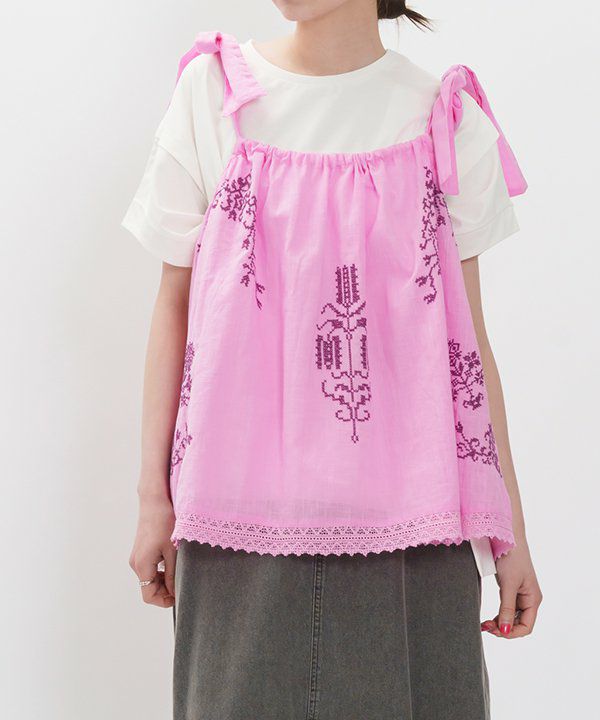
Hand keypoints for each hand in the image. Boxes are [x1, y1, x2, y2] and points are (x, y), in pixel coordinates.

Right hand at [128, 493, 176, 607]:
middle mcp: (136, 563)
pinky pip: (149, 569)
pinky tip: (172, 562)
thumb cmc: (164, 522)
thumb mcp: (172, 550)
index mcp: (142, 565)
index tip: (180, 595)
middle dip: (165, 591)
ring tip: (179, 571)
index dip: (164, 601)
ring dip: (163, 581)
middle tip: (183, 583)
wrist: (154, 501)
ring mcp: (137, 557)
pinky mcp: (140, 551)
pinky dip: (160, 572)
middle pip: (148, 588)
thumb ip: (172, 573)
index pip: (148, 596)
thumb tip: (175, 592)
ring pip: (149, 579)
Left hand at [481, 538, 541, 638]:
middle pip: (518, 623)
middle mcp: (529, 599)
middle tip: (485, 627)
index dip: (512, 632)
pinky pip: (506, 608)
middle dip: (503, 628)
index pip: (526, 626)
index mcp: (533, 599)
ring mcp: (519, 594)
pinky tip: (488, 618)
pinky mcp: (510, 589)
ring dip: (499, 622)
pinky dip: (498, 614)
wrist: (506, 537)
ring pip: (511, 617)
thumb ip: (506, 608)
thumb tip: (504, 630)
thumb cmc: (512, 558)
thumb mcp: (509, 584)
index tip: (496, 631)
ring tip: (485, 624)